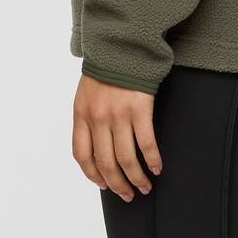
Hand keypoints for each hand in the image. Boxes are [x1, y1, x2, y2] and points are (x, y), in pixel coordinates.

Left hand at [72, 74, 161, 201]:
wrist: (122, 42)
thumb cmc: (106, 67)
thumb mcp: (86, 92)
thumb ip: (88, 117)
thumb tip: (98, 147)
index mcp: (81, 114)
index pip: (82, 156)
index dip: (92, 175)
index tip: (103, 184)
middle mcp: (98, 118)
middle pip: (106, 163)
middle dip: (118, 184)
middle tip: (127, 195)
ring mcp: (119, 114)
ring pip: (127, 159)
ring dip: (136, 178)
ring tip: (143, 187)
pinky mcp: (140, 108)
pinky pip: (147, 143)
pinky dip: (152, 160)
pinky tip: (156, 167)